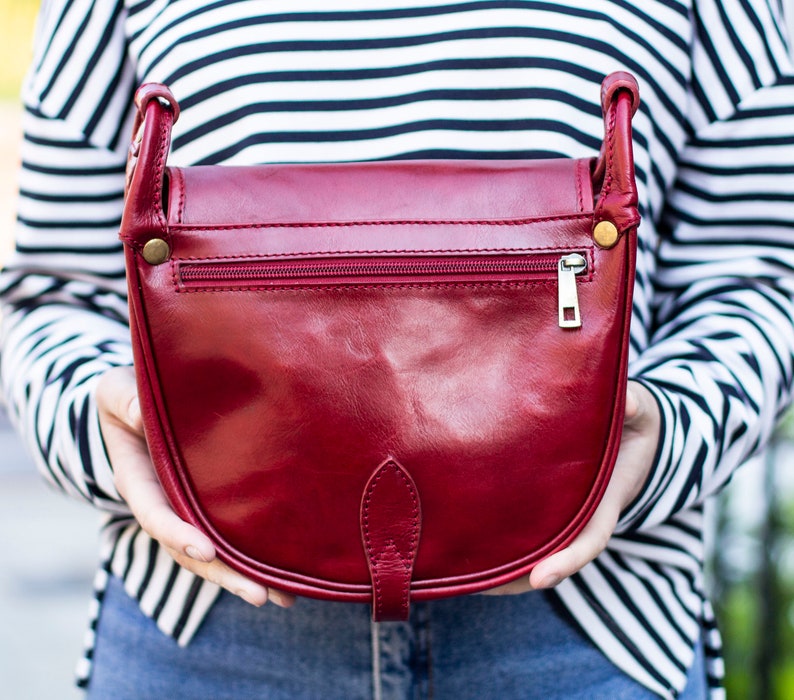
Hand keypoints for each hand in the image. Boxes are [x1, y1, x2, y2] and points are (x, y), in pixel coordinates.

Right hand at [96, 366, 294, 608]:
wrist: (142, 402)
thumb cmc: (129, 394)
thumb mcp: (119, 391)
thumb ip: (128, 403)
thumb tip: (141, 413)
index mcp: (139, 481)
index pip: (156, 515)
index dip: (178, 534)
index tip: (207, 549)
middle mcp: (164, 505)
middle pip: (191, 551)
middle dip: (224, 574)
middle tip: (259, 594)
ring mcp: (188, 511)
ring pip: (215, 554)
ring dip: (245, 577)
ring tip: (283, 599)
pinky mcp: (210, 508)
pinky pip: (230, 540)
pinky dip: (255, 561)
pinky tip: (288, 580)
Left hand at [484, 380, 660, 594]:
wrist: (630, 427)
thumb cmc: (632, 419)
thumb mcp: (640, 411)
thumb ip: (634, 407)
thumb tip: (628, 402)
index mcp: (606, 498)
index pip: (589, 538)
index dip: (568, 560)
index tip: (540, 578)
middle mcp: (582, 513)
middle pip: (552, 556)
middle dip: (521, 576)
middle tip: (482, 586)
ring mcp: (563, 512)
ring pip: (534, 550)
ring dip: (503, 569)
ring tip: (463, 579)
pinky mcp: (545, 503)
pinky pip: (523, 529)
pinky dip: (500, 547)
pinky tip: (464, 551)